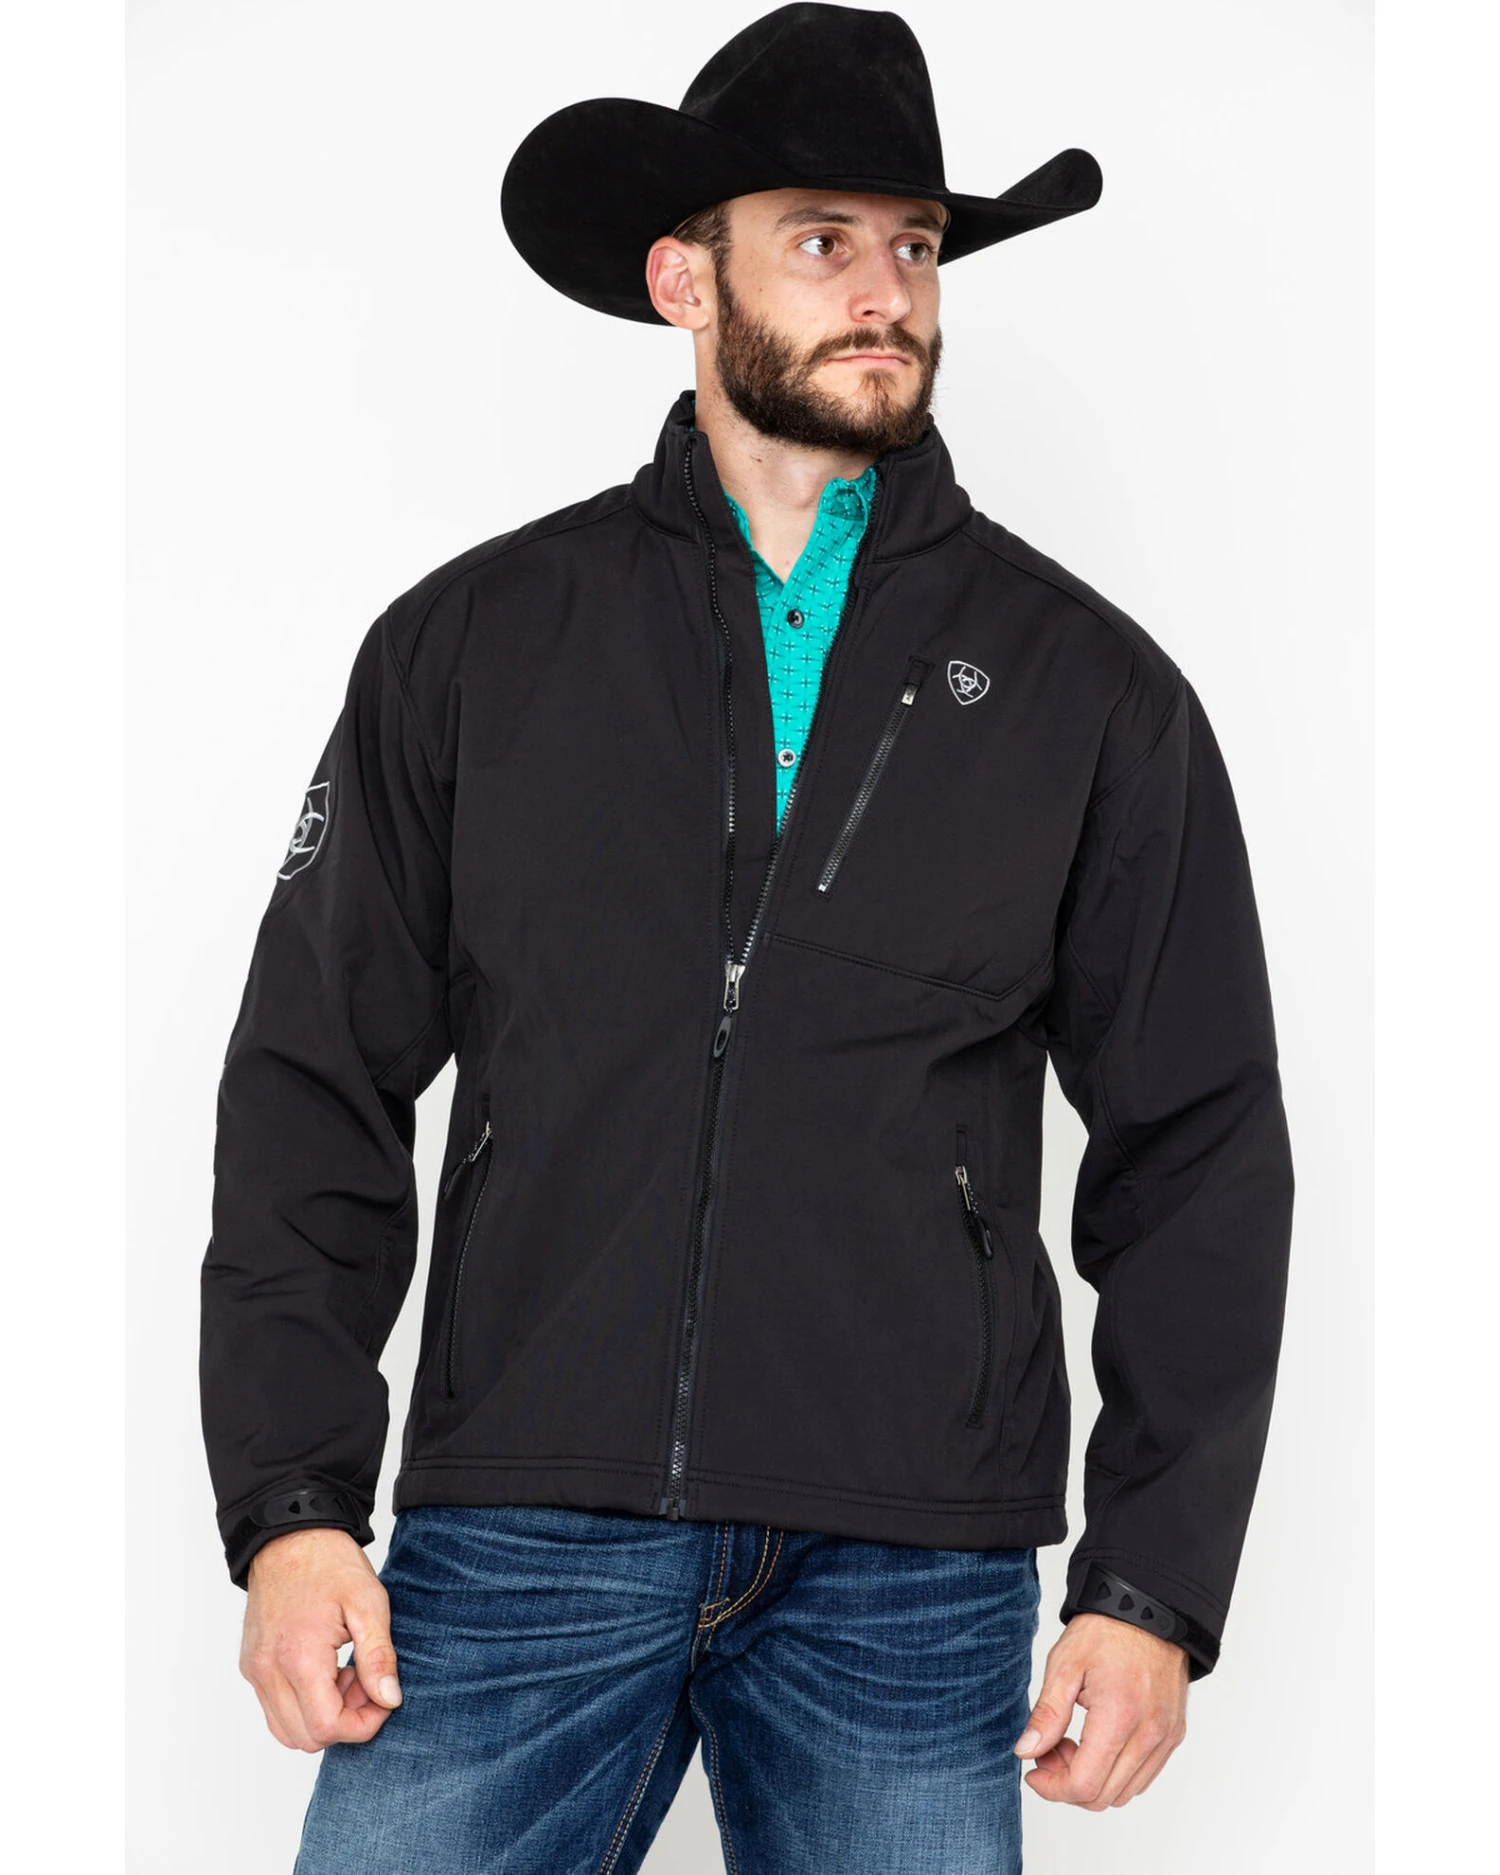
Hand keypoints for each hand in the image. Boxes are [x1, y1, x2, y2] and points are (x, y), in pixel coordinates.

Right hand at [240, 1527, 402, 1750]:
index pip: (327, 1726)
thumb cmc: (330, 1563)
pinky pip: (274, 1710)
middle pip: (306, 1737)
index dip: (362, 1724)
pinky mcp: (251, 1666)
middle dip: (344, 1721)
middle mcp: (268, 1670)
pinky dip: (302, 1704)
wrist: (290, 1536)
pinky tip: (324, 1670)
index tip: (383, 1699)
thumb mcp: (369, 1602)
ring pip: (287, 1731)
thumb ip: (378, 1656)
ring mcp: (255, 1670)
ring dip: (322, 1715)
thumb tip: (389, 1700)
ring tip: (345, 1674)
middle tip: (365, 1682)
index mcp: (299, 1656)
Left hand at [1012, 1612, 1188, 1807]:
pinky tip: (1098, 1742)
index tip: (1034, 1771)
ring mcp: (1165, 1737)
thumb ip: (1047, 1714)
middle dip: (1068, 1783)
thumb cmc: (1106, 1631)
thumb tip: (1026, 1751)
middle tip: (1050, 1749)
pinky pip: (1143, 1776)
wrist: (1147, 1610)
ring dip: (1093, 1780)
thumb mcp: (1064, 1665)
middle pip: (1103, 1796)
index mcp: (1119, 1717)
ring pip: (1124, 1792)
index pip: (1084, 1784)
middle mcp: (1149, 1735)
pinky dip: (1116, 1772)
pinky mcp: (1173, 1734)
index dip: (1052, 1788)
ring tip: (1073, 1742)